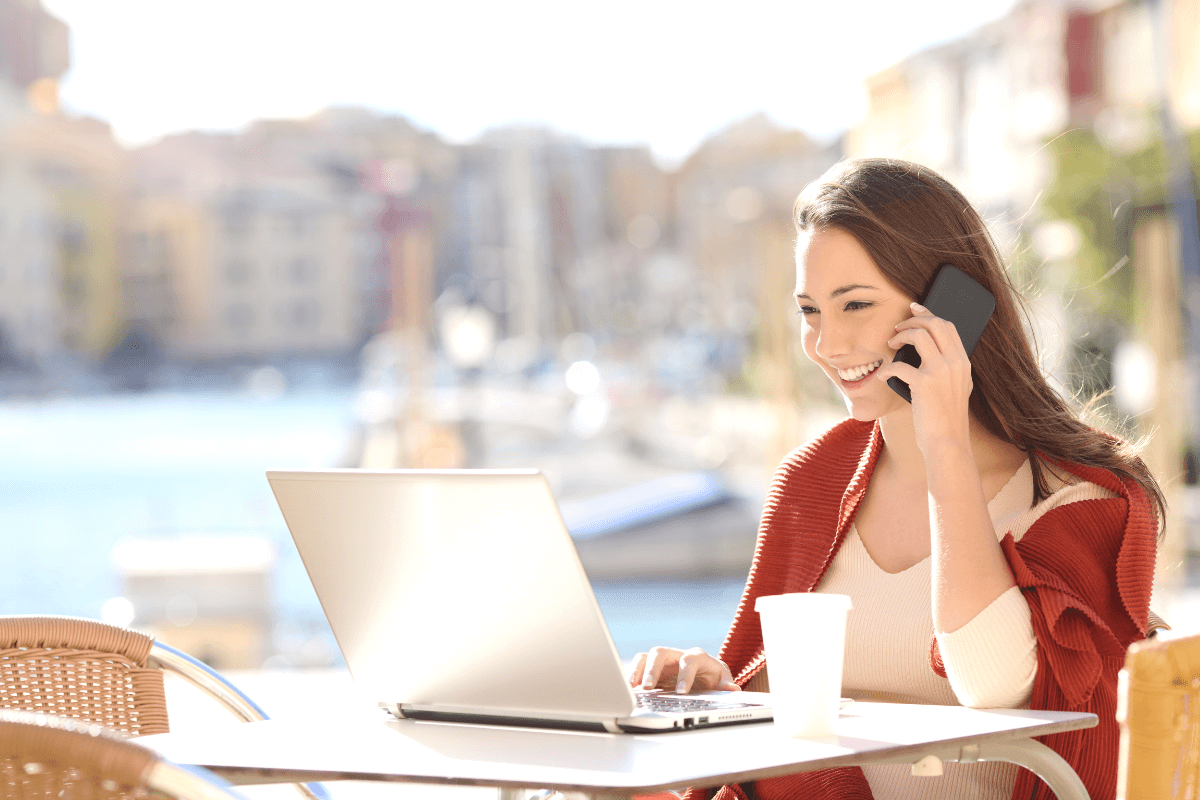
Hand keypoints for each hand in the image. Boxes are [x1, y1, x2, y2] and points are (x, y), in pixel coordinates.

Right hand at [627, 646, 739, 693]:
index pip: (689, 659)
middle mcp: (676, 654)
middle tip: (648, 687)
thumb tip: (732, 689)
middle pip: (660, 652)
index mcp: (696, 656)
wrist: (704, 675)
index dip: (685, 674)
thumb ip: (726, 684)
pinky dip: (631, 677)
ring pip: (645, 657)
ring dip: (637, 671)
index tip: (681, 692)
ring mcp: (663, 661)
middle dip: (652, 669)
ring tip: (632, 688)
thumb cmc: (712, 677)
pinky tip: (628, 690)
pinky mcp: (652, 669)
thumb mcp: (722, 680)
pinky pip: (637, 667)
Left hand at [876, 302, 973, 455]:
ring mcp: (941, 372)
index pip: (948, 327)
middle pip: (934, 324)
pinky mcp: (924, 384)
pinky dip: (886, 370)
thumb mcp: (956, 390)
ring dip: (900, 336)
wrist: (947, 442)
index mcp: (963, 363)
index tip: (914, 308)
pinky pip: (899, 366)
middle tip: (897, 327)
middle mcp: (955, 363)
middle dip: (913, 319)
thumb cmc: (946, 419)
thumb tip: (929, 354)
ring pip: (919, 336)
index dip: (929, 314)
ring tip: (890, 345)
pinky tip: (881, 376)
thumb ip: (949, 371)